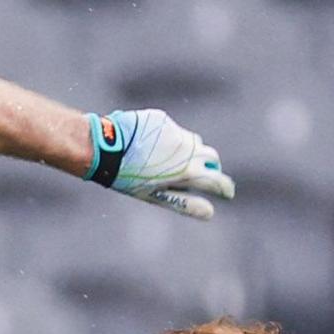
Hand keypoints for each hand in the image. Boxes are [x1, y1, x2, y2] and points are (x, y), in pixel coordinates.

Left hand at [84, 109, 233, 219]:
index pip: (217, 180)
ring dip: (192, 152)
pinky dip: (172, 140)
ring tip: (174, 162)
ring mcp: (176, 132)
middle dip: (212, 167)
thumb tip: (210, 213)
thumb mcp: (157, 196)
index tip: (227, 193)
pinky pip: (175, 131)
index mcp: (188, 171)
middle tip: (204, 176)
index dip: (224, 188)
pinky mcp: (163, 119)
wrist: (107, 147)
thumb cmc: (129, 178)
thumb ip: (186, 204)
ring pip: (194, 142)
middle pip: (212, 157)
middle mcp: (187, 148)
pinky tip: (153, 147)